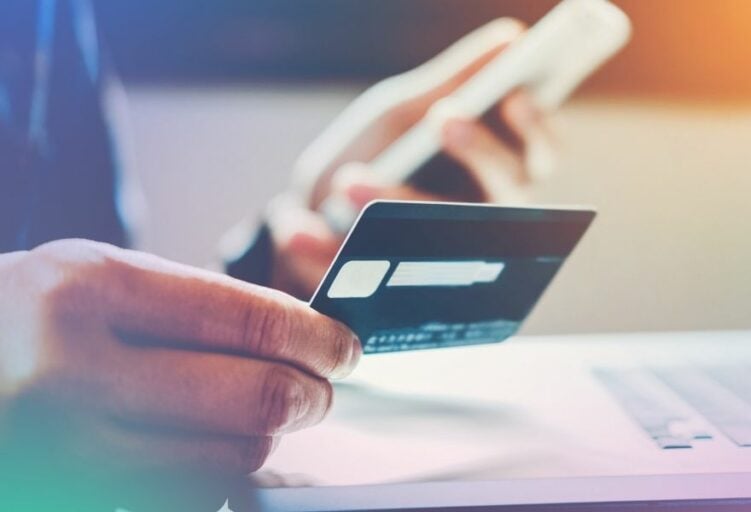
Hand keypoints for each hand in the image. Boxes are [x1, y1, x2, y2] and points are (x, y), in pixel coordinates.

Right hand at [0, 240, 359, 474]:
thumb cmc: (15, 323)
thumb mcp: (84, 281)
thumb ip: (183, 307)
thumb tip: (295, 338)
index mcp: (86, 290)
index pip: (250, 320)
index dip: (318, 339)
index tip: (345, 348)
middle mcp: (71, 369)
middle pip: (254, 397)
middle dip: (310, 397)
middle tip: (321, 392)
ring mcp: (61, 449)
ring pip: (229, 461)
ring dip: (263, 442)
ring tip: (258, 420)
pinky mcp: (65, 497)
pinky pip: (182, 498)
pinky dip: (213, 478)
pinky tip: (206, 452)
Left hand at [265, 18, 559, 297]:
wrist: (306, 219)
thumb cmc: (376, 154)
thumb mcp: (404, 112)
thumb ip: (453, 81)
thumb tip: (512, 37)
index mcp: (494, 167)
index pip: (541, 150)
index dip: (538, 128)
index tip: (515, 97)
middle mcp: (484, 217)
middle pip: (510, 191)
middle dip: (480, 152)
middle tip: (445, 118)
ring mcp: (445, 260)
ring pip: (447, 239)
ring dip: (396, 204)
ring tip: (346, 180)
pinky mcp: (396, 297)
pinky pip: (373, 276)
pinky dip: (327, 250)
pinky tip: (295, 228)